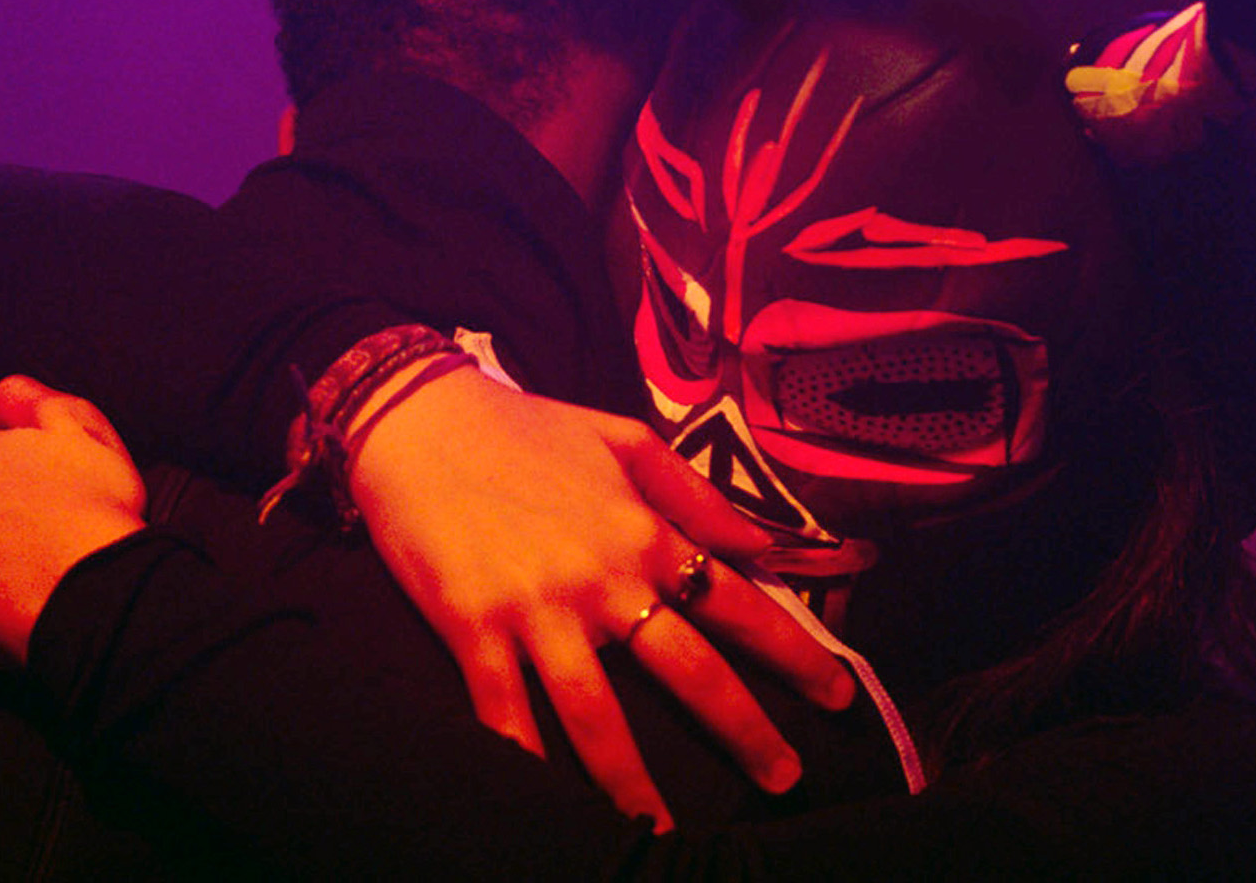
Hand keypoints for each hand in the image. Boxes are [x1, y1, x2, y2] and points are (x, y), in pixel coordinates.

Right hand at [348, 363, 865, 831]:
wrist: (417, 421)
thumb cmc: (525, 428)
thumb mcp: (622, 439)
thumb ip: (693, 494)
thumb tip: (759, 544)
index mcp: (643, 530)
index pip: (737, 603)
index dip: (795, 653)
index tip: (838, 694)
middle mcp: (601, 579)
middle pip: (689, 672)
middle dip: (746, 733)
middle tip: (785, 780)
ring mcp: (535, 610)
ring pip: (596, 716)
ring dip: (635, 784)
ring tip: (664, 834)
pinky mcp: (471, 630)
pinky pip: (503, 713)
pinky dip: (525, 763)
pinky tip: (546, 805)